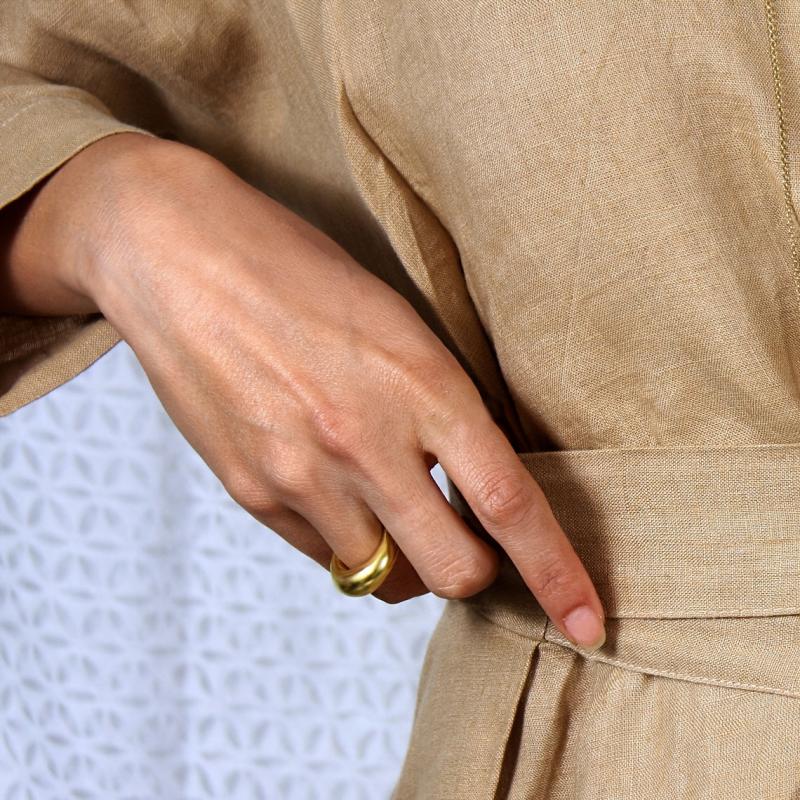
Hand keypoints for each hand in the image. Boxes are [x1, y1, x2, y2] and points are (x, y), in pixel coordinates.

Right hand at [2, 132, 605, 648]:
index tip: (586, 620)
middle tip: (466, 541)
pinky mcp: (252, 493)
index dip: (558, 572)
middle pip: (453, 571)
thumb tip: (467, 481)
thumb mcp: (394, 321)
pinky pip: (323, 557)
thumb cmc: (293, 270)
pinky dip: (346, 542)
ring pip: (384, 579)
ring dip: (403, 561)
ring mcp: (303, 475)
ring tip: (388, 506)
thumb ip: (438, 404)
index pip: (510, 503)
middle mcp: (364, 443)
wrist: (179, 254)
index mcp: (420, 383)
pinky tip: (332, 487)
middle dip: (474, 574)